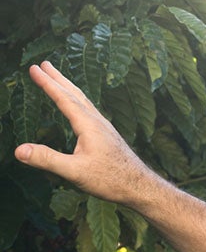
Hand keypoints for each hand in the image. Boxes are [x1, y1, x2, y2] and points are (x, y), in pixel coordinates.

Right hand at [14, 61, 163, 208]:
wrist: (141, 187)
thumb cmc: (112, 180)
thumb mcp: (75, 172)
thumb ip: (48, 159)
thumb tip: (19, 150)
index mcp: (88, 125)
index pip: (64, 98)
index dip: (47, 83)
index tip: (33, 68)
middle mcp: (98, 122)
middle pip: (75, 94)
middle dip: (58, 78)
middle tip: (44, 63)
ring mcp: (105, 128)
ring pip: (84, 102)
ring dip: (69, 88)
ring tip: (58, 79)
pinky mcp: (108, 137)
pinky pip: (90, 112)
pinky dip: (79, 102)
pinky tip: (79, 109)